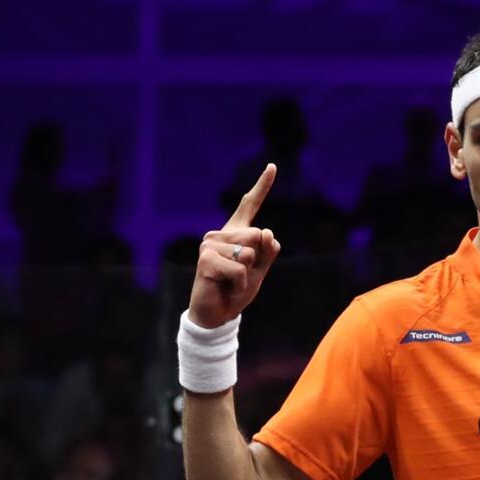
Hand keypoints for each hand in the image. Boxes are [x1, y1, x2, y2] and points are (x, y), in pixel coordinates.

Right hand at [191, 165, 282, 328]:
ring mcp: (210, 244)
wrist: (217, 314)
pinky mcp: (206, 259)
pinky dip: (240, 283)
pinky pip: (240, 269)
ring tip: (232, 281)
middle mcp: (221, 234)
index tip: (273, 166)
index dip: (262, 185)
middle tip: (241, 275)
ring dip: (248, 275)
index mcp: (236, 233)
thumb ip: (267, 252)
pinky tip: (227, 286)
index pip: (250, 205)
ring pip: (248, 253)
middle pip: (257, 235)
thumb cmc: (237, 290)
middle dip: (257, 260)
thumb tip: (266, 233)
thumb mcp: (259, 271)